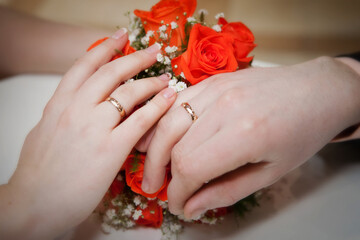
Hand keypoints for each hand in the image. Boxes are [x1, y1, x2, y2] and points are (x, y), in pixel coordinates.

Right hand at [0, 29, 175, 238]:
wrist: (33, 204)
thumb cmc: (38, 171)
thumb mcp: (43, 132)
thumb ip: (61, 113)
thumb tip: (74, 103)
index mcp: (58, 104)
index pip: (84, 65)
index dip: (105, 47)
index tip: (121, 36)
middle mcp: (75, 109)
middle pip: (111, 73)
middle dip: (136, 57)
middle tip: (154, 50)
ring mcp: (93, 128)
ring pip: (128, 93)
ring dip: (151, 81)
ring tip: (166, 78)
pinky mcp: (110, 150)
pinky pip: (140, 121)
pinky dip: (158, 106)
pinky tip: (169, 98)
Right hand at [137, 56, 359, 218]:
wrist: (316, 90)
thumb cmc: (301, 134)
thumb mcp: (271, 173)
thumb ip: (226, 191)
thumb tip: (191, 206)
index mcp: (245, 134)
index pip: (191, 169)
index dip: (177, 193)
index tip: (178, 205)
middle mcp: (226, 106)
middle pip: (174, 146)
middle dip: (159, 173)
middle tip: (157, 190)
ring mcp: (217, 87)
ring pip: (168, 121)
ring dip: (154, 148)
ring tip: (153, 167)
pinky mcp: (213, 80)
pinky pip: (177, 101)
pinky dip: (162, 121)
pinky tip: (157, 137)